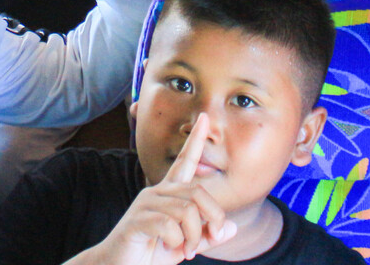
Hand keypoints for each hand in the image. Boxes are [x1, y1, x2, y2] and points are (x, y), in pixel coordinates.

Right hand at [93, 114, 235, 264]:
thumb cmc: (149, 255)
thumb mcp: (184, 246)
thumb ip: (206, 237)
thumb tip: (232, 228)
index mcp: (167, 194)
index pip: (184, 162)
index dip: (195, 141)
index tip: (204, 118)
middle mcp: (156, 193)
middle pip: (198, 193)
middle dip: (211, 220)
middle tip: (205, 244)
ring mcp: (145, 204)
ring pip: (187, 211)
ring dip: (194, 237)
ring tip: (186, 251)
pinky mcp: (137, 220)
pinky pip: (169, 225)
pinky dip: (177, 241)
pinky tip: (171, 248)